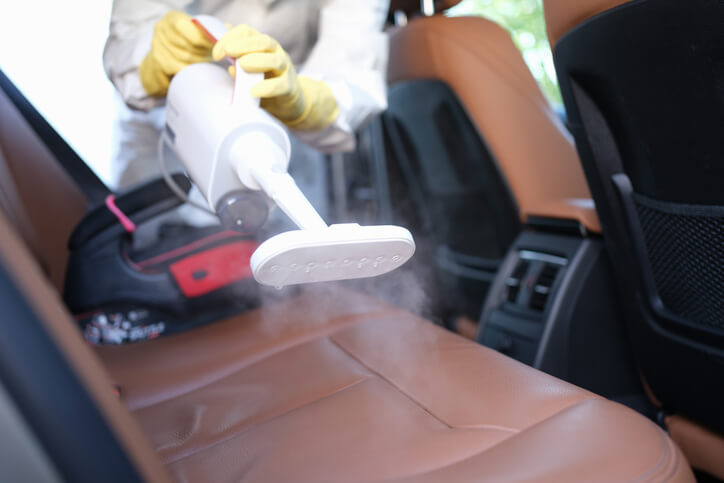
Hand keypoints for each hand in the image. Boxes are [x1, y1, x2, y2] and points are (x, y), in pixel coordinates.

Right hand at [139, 11, 213, 96]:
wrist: (165, 58)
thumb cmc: (187, 42)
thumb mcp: (198, 32)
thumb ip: (213, 29)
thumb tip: (228, 28)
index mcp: (172, 18)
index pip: (192, 30)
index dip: (207, 40)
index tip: (217, 48)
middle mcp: (161, 28)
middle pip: (189, 46)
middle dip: (204, 53)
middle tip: (213, 58)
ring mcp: (157, 45)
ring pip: (185, 58)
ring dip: (198, 63)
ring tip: (205, 63)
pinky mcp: (157, 61)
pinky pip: (178, 68)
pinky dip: (190, 71)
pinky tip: (195, 70)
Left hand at [213, 25, 337, 130]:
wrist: (286, 103)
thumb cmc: (263, 82)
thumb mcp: (247, 69)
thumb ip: (236, 60)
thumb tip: (225, 53)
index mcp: (262, 44)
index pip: (246, 32)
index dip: (230, 38)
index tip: (216, 54)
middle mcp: (276, 52)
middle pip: (263, 41)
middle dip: (243, 45)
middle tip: (227, 52)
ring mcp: (285, 68)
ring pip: (274, 60)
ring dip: (257, 60)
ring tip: (242, 65)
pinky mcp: (289, 87)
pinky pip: (280, 85)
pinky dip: (266, 88)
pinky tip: (253, 91)